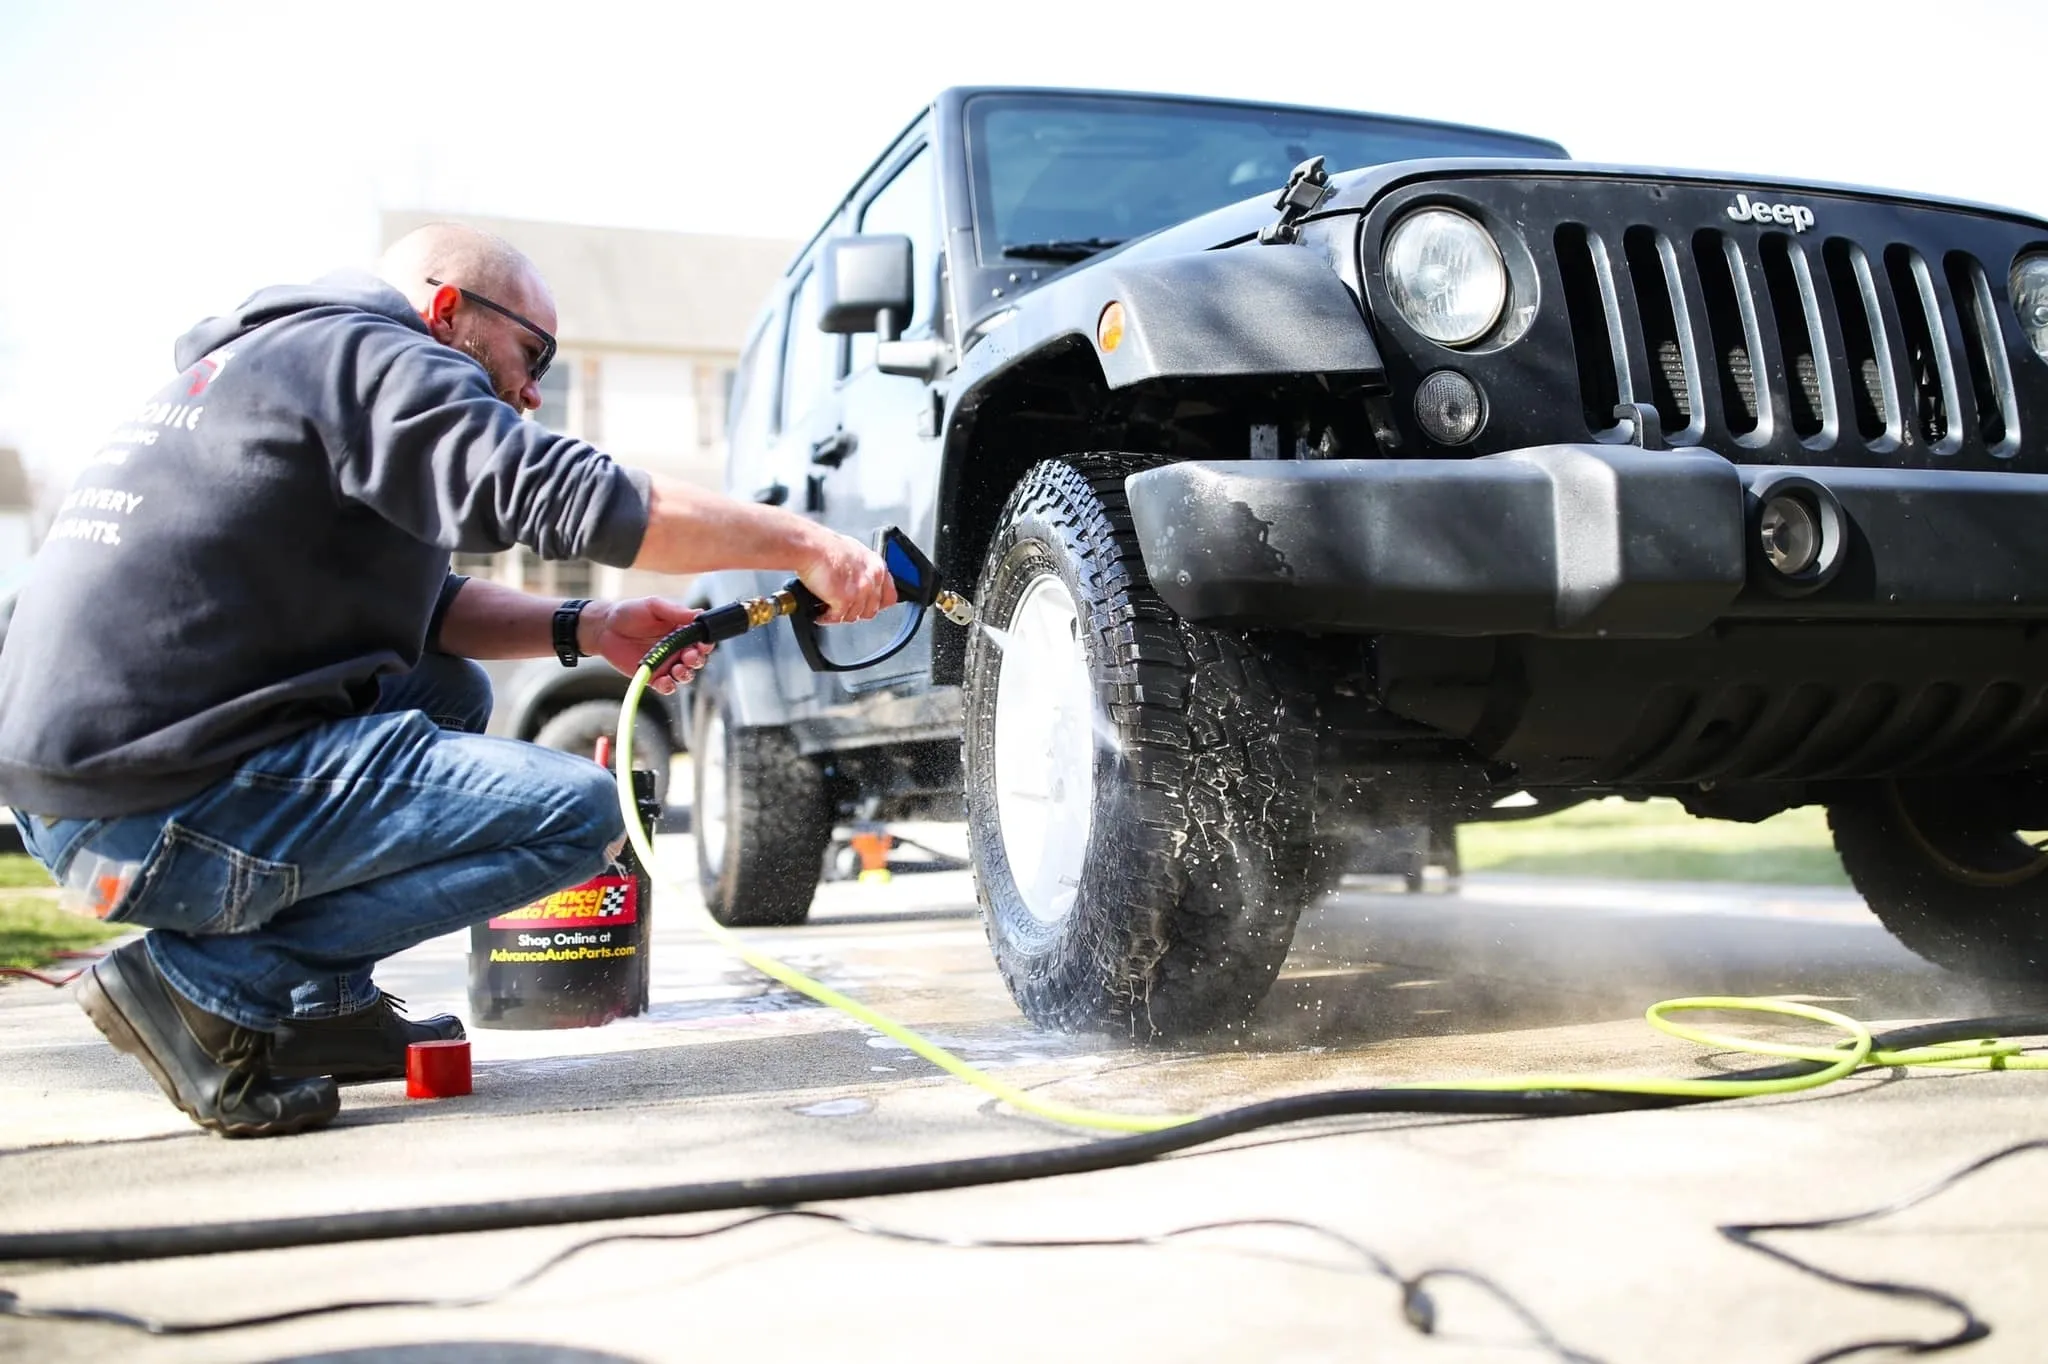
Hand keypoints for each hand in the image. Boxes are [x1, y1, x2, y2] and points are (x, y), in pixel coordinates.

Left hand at [580, 598, 712, 693]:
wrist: (604, 628)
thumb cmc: (629, 613)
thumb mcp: (654, 606)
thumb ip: (676, 611)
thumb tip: (699, 613)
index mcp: (681, 631)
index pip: (701, 640)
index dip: (705, 643)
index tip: (703, 644)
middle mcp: (676, 649)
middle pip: (696, 660)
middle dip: (696, 660)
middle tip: (688, 656)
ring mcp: (665, 664)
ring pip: (684, 675)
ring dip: (686, 674)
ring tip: (678, 669)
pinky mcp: (652, 676)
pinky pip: (666, 686)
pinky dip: (669, 686)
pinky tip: (666, 681)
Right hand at [794, 532, 897, 624]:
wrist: (812, 547)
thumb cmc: (826, 547)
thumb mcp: (855, 552)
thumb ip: (863, 569)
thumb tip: (860, 579)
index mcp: (877, 567)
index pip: (890, 596)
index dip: (878, 605)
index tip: (869, 607)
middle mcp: (872, 579)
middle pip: (871, 610)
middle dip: (857, 612)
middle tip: (844, 609)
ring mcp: (860, 591)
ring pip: (854, 616)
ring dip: (840, 615)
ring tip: (829, 610)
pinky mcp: (844, 600)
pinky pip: (837, 617)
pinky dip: (827, 618)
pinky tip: (821, 614)